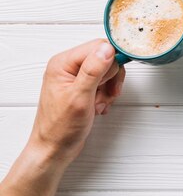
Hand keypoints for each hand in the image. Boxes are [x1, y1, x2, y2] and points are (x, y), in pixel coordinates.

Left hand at [29, 40, 125, 165]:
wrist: (54, 149)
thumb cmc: (60, 128)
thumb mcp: (80, 97)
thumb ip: (93, 70)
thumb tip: (107, 49)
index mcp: (63, 63)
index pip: (98, 46)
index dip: (112, 61)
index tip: (114, 80)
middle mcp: (68, 66)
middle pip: (105, 57)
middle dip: (110, 79)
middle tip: (103, 95)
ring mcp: (75, 77)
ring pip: (107, 71)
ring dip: (109, 89)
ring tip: (99, 103)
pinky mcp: (82, 87)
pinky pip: (105, 82)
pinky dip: (106, 95)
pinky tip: (98, 106)